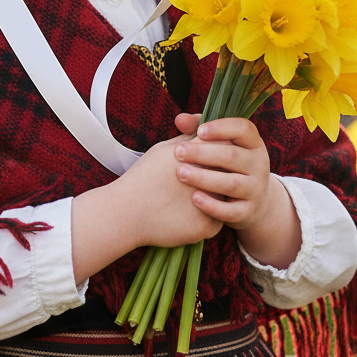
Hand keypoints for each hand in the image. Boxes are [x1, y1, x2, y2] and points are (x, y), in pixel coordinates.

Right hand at [114, 131, 223, 249]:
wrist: (127, 213)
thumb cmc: (142, 177)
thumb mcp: (163, 149)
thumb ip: (187, 139)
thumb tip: (203, 130)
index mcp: (199, 154)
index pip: (224, 144)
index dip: (219, 149)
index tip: (208, 157)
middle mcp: (211, 176)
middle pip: (229, 171)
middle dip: (220, 173)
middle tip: (205, 179)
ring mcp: (212, 203)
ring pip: (226, 197)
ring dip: (218, 195)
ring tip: (195, 197)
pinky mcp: (209, 226)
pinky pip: (217, 219)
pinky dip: (206, 217)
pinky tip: (189, 215)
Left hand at [173, 113, 301, 269]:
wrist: (252, 200)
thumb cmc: (227, 163)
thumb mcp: (220, 143)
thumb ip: (199, 128)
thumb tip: (179, 119)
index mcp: (253, 143)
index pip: (243, 129)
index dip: (221, 128)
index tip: (199, 131)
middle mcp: (259, 164)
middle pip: (232, 156)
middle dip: (203, 153)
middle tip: (178, 152)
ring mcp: (256, 189)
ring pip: (231, 184)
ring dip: (204, 178)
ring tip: (181, 173)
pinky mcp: (248, 211)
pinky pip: (231, 211)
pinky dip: (212, 205)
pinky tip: (194, 198)